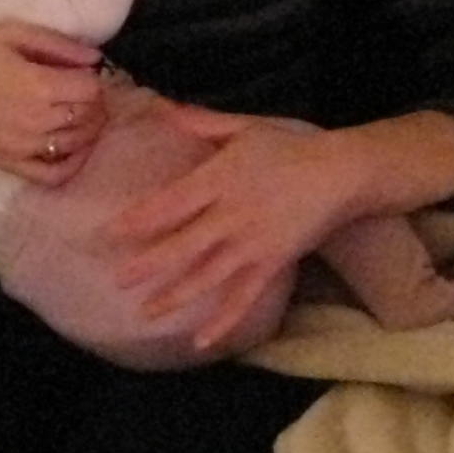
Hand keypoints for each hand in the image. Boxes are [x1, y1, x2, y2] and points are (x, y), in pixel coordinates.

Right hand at [0, 22, 106, 184]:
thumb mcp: (12, 36)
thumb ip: (58, 45)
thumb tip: (95, 58)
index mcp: (39, 85)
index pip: (91, 89)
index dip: (92, 78)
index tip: (81, 72)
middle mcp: (37, 120)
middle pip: (88, 116)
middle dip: (93, 102)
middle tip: (81, 91)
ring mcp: (24, 147)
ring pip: (77, 143)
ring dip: (87, 128)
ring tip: (79, 113)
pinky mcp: (10, 163)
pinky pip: (54, 174)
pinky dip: (72, 164)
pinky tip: (74, 149)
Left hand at [108, 102, 372, 348]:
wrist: (342, 172)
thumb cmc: (289, 146)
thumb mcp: (245, 126)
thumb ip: (202, 121)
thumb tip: (164, 110)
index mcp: (220, 179)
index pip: (171, 203)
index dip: (140, 220)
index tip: (111, 232)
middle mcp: (231, 215)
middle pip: (183, 245)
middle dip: (148, 265)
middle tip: (117, 280)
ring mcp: (252, 244)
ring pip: (207, 276)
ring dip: (175, 296)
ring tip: (146, 313)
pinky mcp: (272, 264)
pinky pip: (244, 297)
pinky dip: (224, 321)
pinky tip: (202, 342)